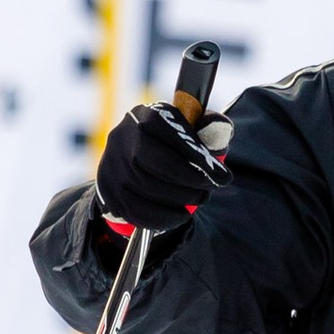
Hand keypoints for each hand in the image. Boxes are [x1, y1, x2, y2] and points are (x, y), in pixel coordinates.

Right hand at [95, 100, 223, 232]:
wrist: (129, 160)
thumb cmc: (170, 144)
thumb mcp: (188, 130)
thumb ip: (207, 129)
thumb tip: (220, 128)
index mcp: (146, 116)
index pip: (172, 134)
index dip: (199, 158)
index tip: (223, 177)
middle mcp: (123, 139)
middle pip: (158, 163)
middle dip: (191, 180)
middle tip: (209, 188)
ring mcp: (113, 167)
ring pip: (149, 189)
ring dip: (181, 199)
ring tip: (198, 198)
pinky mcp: (110, 193)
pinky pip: (139, 212)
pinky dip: (166, 217)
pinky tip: (182, 214)